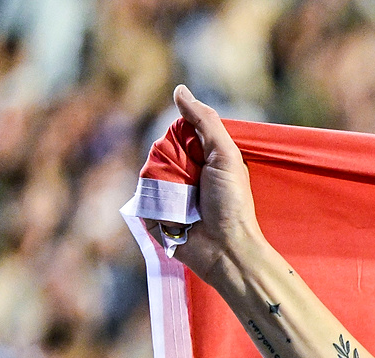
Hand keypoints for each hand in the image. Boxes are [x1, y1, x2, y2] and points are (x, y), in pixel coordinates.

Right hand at [142, 86, 264, 283]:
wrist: (225, 249)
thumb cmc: (232, 204)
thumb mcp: (225, 156)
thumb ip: (205, 121)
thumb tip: (180, 90)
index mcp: (202, 157)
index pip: (177, 132)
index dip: (181, 139)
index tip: (197, 156)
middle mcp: (184, 172)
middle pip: (160, 149)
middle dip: (174, 163)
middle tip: (196, 183)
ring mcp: (168, 192)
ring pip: (148, 171)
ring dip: (165, 184)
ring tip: (187, 202)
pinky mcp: (154, 211)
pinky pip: (142, 195)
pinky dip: (154, 201)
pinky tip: (173, 213)